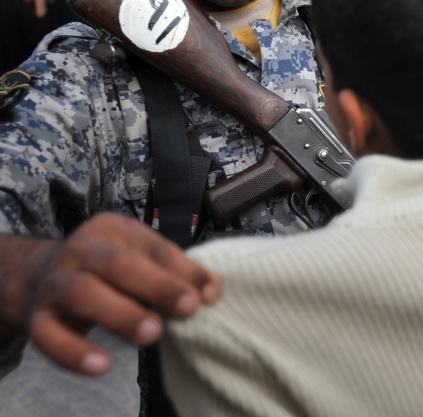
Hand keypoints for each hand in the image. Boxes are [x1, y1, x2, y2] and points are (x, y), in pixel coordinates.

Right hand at [7, 213, 220, 375]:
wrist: (41, 276)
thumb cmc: (108, 270)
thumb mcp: (140, 259)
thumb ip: (174, 272)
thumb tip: (211, 293)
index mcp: (112, 229)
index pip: (152, 247)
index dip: (183, 270)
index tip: (211, 295)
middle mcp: (81, 251)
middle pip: (118, 265)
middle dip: (157, 286)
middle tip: (188, 309)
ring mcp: (56, 283)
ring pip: (83, 294)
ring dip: (120, 315)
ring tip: (152, 334)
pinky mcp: (38, 318)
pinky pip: (50, 337)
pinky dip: (75, 352)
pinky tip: (103, 366)